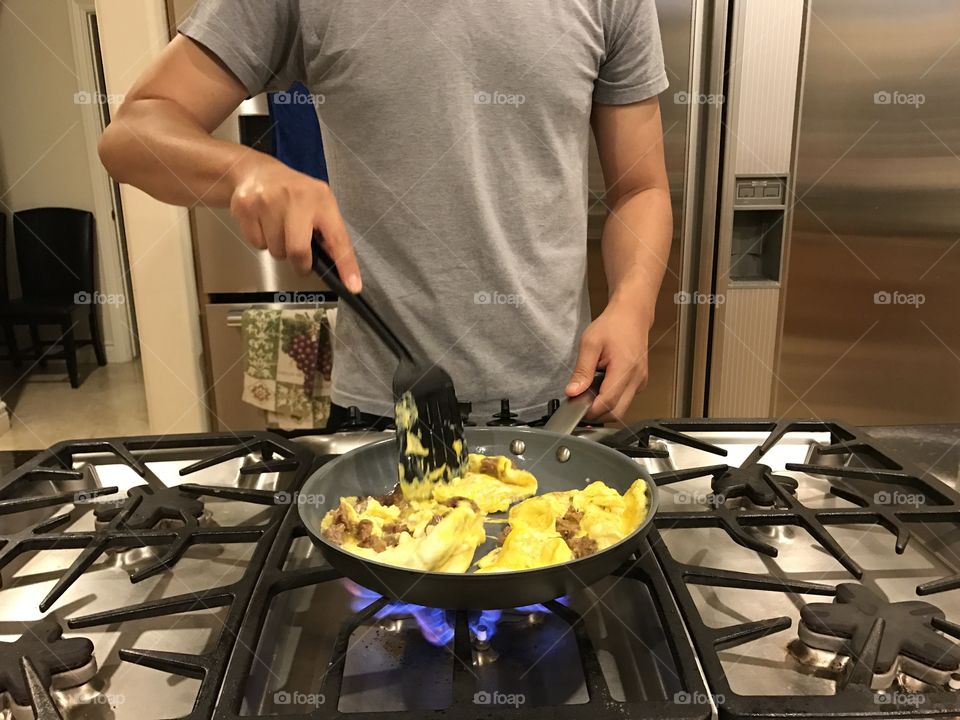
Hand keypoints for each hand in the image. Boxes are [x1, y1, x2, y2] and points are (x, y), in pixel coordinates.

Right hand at [229, 154, 360, 287]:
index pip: (337, 237)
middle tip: (301, 259)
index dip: (346, 264)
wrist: (255, 171)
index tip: (353, 286)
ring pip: (276, 251)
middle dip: (300, 263)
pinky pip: (257, 244)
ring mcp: (268, 200)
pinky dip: (262, 240)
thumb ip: (328, 231)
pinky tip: (263, 222)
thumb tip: (336, 264)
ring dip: (279, 248)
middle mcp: (296, 197)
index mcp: (321, 199)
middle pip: (298, 251)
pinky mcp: (246, 207)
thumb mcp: (317, 203)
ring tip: (278, 227)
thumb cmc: (292, 192)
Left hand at [565, 298, 651, 422]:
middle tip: (579, 405)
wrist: (632, 315)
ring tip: (589, 394)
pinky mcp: (640, 382)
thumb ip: (581, 370)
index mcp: (625, 368)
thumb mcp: (590, 343)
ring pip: (622, 408)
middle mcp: (637, 378)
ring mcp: (641, 381)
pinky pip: (625, 400)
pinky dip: (611, 400)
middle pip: (617, 412)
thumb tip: (572, 392)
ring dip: (604, 408)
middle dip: (597, 414)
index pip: (608, 402)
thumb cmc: (613, 325)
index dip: (590, 410)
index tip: (575, 408)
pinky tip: (600, 388)